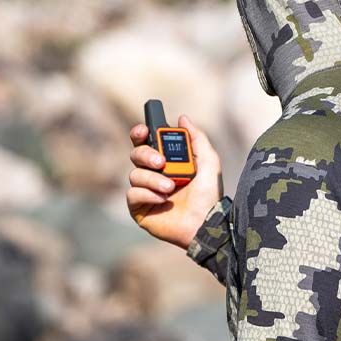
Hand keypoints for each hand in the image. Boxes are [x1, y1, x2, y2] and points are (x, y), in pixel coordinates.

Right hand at [126, 116, 224, 249]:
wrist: (205, 222)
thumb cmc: (208, 195)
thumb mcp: (209, 161)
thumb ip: (197, 138)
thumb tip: (182, 118)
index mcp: (165, 161)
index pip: (145, 141)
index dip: (140, 133)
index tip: (144, 130)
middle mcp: (152, 174)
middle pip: (136, 154)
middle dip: (146, 155)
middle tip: (161, 163)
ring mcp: (144, 191)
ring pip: (135, 175)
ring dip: (153, 179)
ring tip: (170, 188)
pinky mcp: (139, 208)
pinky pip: (132, 194)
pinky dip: (148, 194)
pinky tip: (163, 200)